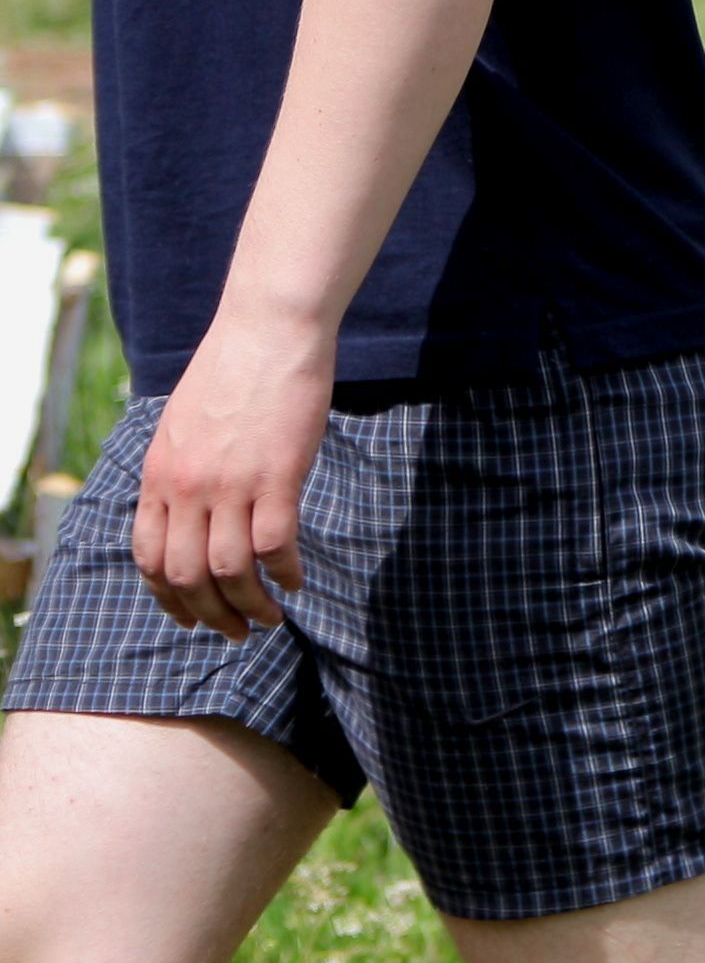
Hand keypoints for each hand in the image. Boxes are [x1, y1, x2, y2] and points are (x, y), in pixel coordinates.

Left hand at [131, 339, 331, 634]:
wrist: (266, 332)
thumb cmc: (230, 371)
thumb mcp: (179, 426)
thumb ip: (178, 471)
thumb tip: (186, 510)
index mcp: (158, 477)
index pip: (148, 559)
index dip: (168, 599)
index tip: (191, 617)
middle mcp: (185, 488)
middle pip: (186, 576)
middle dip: (210, 615)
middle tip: (236, 631)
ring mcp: (230, 484)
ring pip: (229, 569)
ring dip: (251, 604)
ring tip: (271, 617)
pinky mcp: (276, 476)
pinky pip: (275, 544)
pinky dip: (286, 573)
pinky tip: (298, 581)